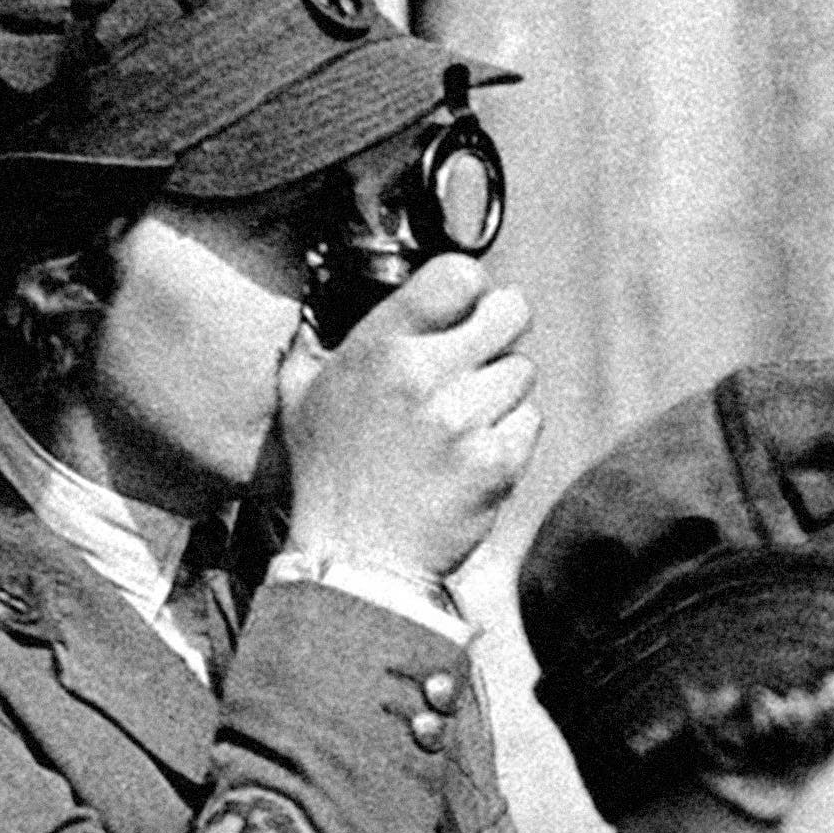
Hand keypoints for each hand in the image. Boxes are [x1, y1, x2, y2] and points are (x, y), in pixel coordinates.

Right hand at [276, 252, 541, 580]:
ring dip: (503, 391)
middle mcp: (425, 374)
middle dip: (502, 333)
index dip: (472, 291)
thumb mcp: (303, 396)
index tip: (465, 310)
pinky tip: (475, 453)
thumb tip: (323, 309)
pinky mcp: (496, 462)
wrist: (356, 557)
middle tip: (479, 361)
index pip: (461, 276)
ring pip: (523, 372)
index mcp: (381, 346)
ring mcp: (465, 420)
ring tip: (464, 420)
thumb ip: (318, 344)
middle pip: (513, 314)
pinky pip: (530, 422)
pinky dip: (512, 435)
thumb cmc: (329, 475)